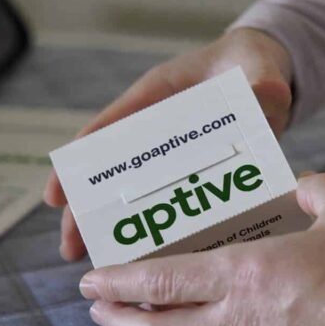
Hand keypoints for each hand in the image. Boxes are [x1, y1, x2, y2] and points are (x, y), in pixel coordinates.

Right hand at [43, 28, 293, 260]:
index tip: (55, 196)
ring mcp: (169, 148)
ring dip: (111, 224)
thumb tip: (268, 95)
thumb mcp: (258, 69)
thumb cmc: (253, 63)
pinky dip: (152, 225)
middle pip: (109, 168)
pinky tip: (145, 260)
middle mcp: (155, 122)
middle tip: (71, 249)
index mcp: (158, 93)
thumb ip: (263, 83)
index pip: (110, 126)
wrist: (268, 72)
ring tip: (94, 262)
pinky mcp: (189, 168)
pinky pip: (164, 198)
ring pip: (130, 189)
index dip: (80, 161)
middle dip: (85, 209)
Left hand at [78, 174, 324, 325]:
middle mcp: (245, 319)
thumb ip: (313, 190)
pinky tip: (242, 319)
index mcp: (247, 274)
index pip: (162, 283)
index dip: (118, 284)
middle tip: (98, 311)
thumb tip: (299, 189)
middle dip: (120, 322)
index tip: (91, 281)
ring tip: (168, 309)